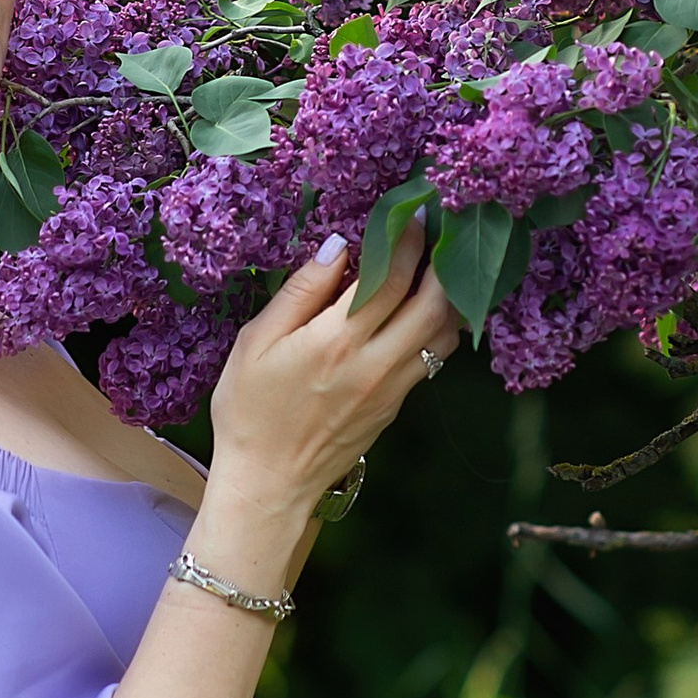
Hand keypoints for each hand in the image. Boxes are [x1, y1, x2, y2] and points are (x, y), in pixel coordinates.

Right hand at [205, 230, 460, 531]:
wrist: (267, 484)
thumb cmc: (249, 411)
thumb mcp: (256, 343)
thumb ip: (300, 292)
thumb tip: (337, 248)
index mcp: (336, 341)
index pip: (390, 277)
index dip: (408, 239)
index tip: (412, 213)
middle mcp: (374, 364)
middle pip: (434, 303)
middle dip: (442, 262)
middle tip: (439, 233)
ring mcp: (391, 389)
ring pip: (443, 334)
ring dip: (448, 297)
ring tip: (437, 268)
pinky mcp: (395, 408)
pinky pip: (431, 359)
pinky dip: (436, 328)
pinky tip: (422, 311)